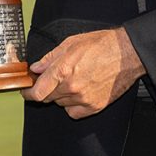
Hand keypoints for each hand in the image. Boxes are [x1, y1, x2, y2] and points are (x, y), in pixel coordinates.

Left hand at [20, 28, 145, 119]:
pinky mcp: (94, 106)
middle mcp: (71, 87)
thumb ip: (50, 58)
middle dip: (47, 89)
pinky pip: (74, 112)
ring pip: (61, 104)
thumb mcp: (72, 43)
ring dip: (61, 95)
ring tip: (74, 80)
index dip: (28, 93)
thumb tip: (36, 68)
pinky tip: (80, 92)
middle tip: (55, 79)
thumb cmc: (102, 44)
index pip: (37, 92)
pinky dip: (73, 105)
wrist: (128, 53)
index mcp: (63, 70)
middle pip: (48, 98)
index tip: (27, 91)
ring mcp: (83, 99)